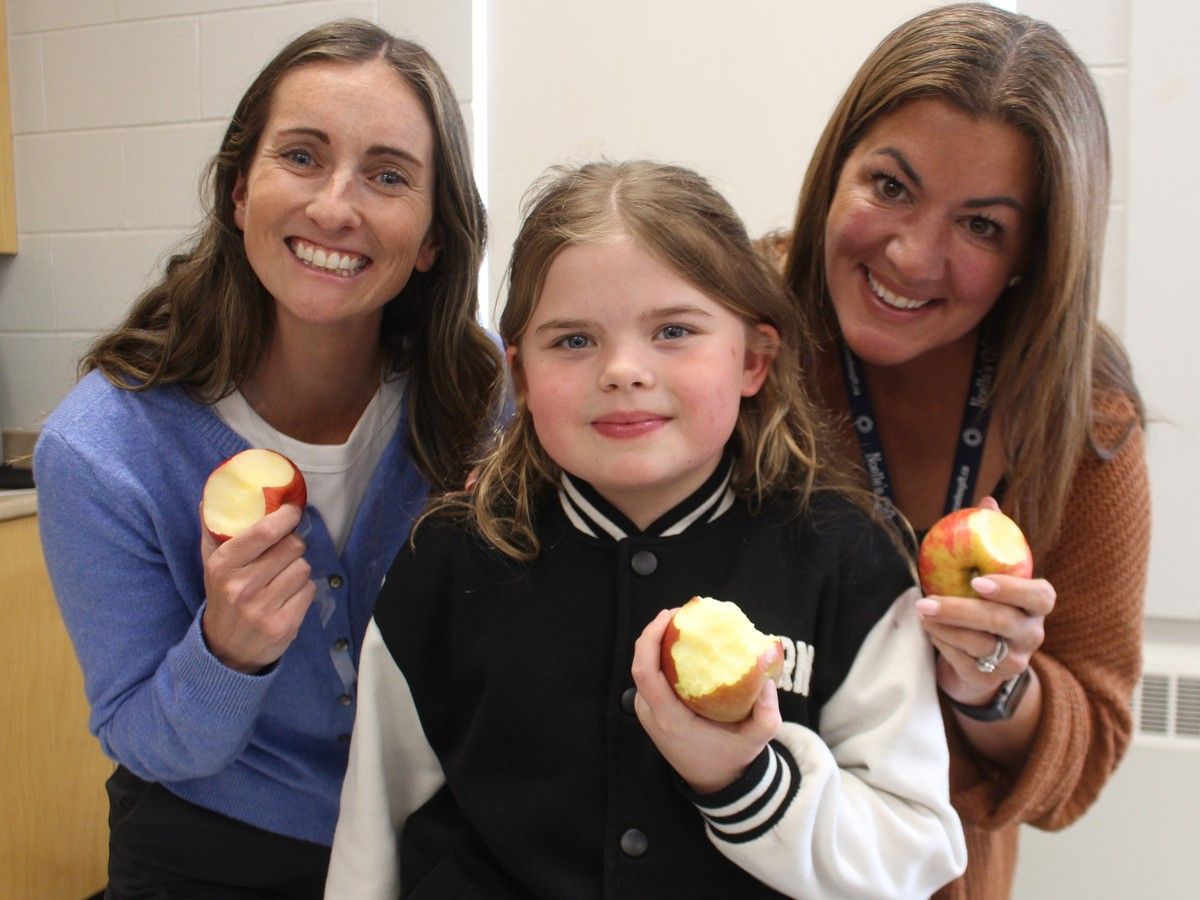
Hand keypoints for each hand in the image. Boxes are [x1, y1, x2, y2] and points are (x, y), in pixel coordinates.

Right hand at [199, 502, 315, 673]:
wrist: (225, 650)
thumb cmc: (223, 596)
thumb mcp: (212, 565)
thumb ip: (213, 532)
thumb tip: (209, 499)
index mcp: (223, 565)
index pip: (264, 531)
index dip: (286, 517)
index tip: (292, 511)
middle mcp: (242, 587)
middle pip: (293, 546)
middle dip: (293, 545)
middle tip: (283, 552)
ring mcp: (263, 608)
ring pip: (304, 567)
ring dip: (298, 569)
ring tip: (281, 578)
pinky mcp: (284, 625)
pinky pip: (310, 590)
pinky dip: (303, 591)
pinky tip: (287, 597)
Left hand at [631, 609, 781, 793]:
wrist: (713, 783)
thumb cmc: (732, 759)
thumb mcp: (756, 741)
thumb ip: (767, 713)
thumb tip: (767, 677)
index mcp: (669, 718)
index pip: (645, 672)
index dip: (650, 638)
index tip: (670, 616)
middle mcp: (652, 713)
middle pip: (642, 661)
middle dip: (657, 630)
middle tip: (685, 612)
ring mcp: (649, 711)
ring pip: (647, 666)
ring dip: (662, 642)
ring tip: (688, 624)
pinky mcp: (653, 708)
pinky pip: (653, 674)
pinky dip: (665, 655)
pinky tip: (687, 643)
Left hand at [915, 498, 1055, 703]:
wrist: (983, 656)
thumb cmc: (988, 603)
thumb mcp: (993, 573)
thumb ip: (993, 539)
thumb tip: (987, 501)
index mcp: (1038, 603)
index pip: (1040, 595)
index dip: (1011, 589)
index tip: (979, 580)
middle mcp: (1032, 633)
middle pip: (1001, 622)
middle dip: (960, 610)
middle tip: (927, 601)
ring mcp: (1014, 660)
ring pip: (979, 644)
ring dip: (945, 627)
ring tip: (922, 611)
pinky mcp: (990, 678)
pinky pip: (963, 661)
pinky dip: (942, 643)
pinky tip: (930, 629)